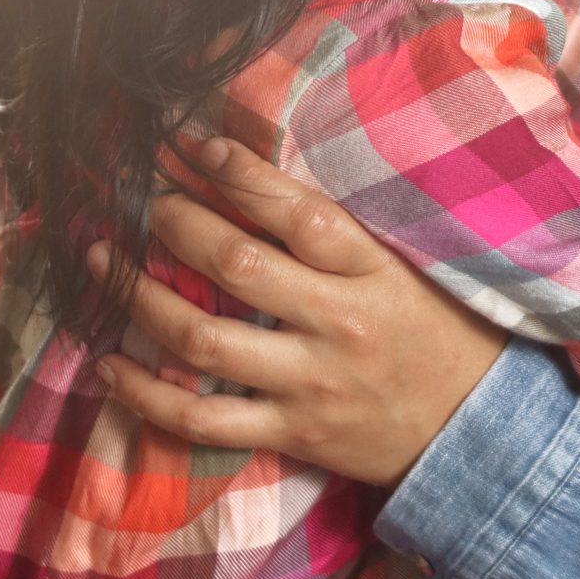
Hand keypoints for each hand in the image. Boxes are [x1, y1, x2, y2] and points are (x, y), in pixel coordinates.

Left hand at [86, 136, 503, 485]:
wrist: (474, 429)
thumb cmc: (433, 330)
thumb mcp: (399, 267)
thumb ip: (334, 234)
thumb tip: (252, 179)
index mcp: (371, 272)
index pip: (298, 212)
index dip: (240, 174)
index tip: (194, 145)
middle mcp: (337, 324)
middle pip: (238, 267)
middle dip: (175, 226)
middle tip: (142, 202)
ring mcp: (308, 383)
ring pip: (204, 341)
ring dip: (142, 298)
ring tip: (105, 264)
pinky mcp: (290, 433)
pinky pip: (201, 417)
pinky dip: (146, 394)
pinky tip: (109, 364)